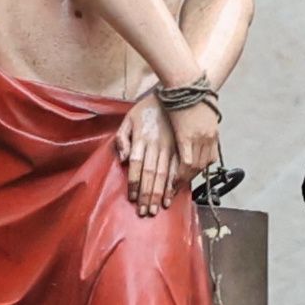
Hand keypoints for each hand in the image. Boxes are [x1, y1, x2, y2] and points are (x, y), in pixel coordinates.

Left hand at [116, 91, 198, 214]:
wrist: (174, 93)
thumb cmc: (148, 108)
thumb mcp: (129, 119)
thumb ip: (122, 138)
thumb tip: (122, 159)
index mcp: (142, 138)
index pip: (136, 165)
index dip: (134, 183)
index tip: (133, 198)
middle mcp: (156, 144)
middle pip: (150, 173)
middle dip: (147, 194)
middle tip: (145, 212)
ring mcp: (171, 146)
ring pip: (165, 173)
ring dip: (161, 192)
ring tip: (157, 208)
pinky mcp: (182, 146)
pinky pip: (179, 167)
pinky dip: (176, 182)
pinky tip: (172, 194)